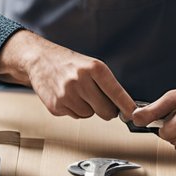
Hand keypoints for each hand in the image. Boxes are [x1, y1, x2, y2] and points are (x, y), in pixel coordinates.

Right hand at [0, 29, 136, 120]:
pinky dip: (73, 109)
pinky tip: (66, 96)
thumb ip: (107, 85)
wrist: (40, 59)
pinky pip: (75, 116)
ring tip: (77, 92)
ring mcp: (67, 94)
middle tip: (99, 100)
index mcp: (94, 68)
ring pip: (89, 115)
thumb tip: (124, 108)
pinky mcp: (56, 106)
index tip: (136, 116)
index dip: (127, 107)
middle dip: (106, 110)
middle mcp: (80, 80)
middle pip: (105, 111)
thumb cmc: (70, 63)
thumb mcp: (91, 66)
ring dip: (86, 108)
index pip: (116, 92)